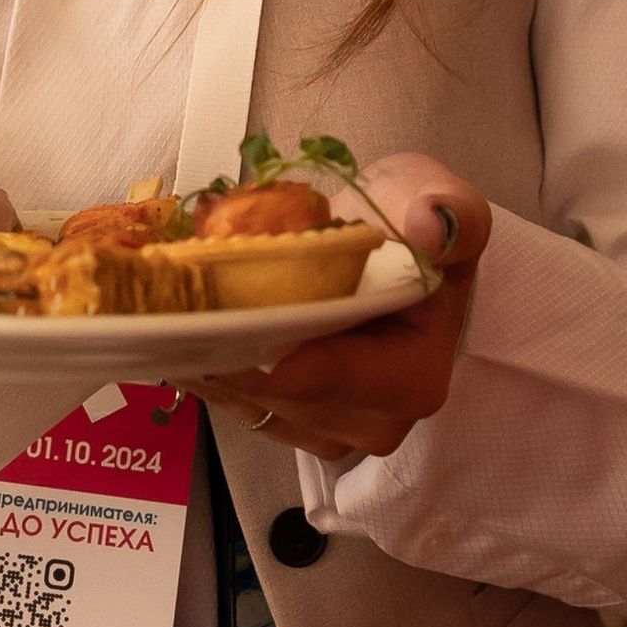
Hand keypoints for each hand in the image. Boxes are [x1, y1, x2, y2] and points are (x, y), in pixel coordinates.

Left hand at [207, 156, 488, 469]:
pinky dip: (208, 367)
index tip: (206, 309)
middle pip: (276, 394)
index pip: (319, 376)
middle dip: (225, 346)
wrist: (388, 237)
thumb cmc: (409, 217)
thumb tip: (432, 223)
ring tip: (177, 308)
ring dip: (208, 357)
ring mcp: (333, 431)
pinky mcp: (296, 426)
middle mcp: (376, 420)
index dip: (259, 343)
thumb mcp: (435, 196)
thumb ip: (450, 211)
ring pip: (249, 403)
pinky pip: (236, 405)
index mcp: (413, 378)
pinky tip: (188, 328)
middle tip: (177, 299)